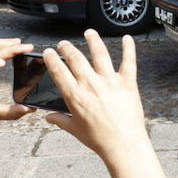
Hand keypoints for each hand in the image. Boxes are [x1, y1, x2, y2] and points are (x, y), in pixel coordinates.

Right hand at [42, 31, 147, 163]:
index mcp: (75, 96)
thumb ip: (60, 120)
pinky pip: (128, 61)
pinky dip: (129, 48)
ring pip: (99, 53)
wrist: (123, 144)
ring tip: (89, 33)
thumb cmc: (99, 139)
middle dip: (67, 47)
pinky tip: (127, 38)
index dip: (51, 59)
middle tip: (64, 44)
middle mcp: (90, 84)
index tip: (49, 52)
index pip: (58, 71)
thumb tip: (48, 117)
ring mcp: (109, 81)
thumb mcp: (75, 130)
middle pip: (75, 58)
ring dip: (93, 40)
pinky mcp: (127, 83)